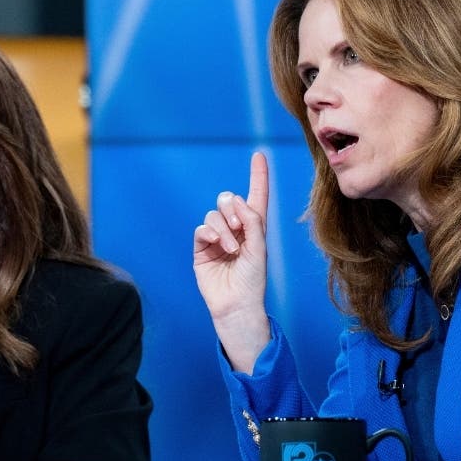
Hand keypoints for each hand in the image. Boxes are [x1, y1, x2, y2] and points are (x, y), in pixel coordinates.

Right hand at [193, 151, 272, 372]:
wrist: (236, 304)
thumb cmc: (253, 280)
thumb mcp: (259, 248)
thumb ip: (252, 221)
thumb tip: (237, 201)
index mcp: (254, 227)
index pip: (256, 196)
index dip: (258, 176)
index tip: (259, 155)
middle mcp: (235, 229)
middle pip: (228, 200)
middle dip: (232, 207)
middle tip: (240, 226)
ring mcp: (217, 238)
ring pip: (213, 214)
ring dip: (224, 227)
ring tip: (232, 247)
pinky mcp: (201, 248)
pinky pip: (202, 228)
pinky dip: (211, 233)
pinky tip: (220, 245)